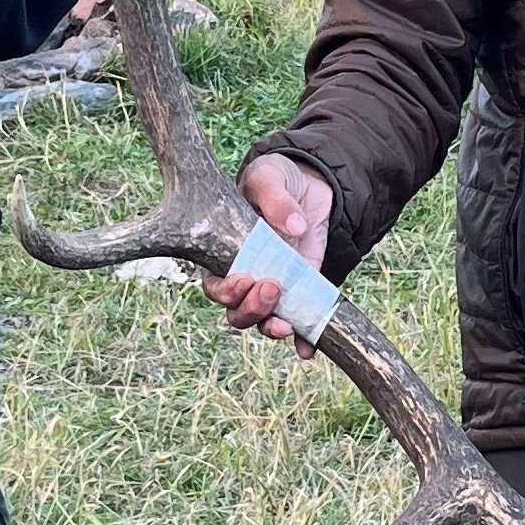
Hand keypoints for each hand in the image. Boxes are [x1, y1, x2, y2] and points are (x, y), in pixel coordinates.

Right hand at [207, 152, 333, 346]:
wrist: (310, 183)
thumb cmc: (275, 177)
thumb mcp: (270, 177)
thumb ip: (276, 199)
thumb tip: (294, 226)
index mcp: (223, 251)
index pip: (214, 284)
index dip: (226, 291)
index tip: (246, 279)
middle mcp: (245, 275)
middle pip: (236, 311)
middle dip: (251, 309)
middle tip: (272, 289)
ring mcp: (273, 286)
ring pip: (263, 322)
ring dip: (271, 327)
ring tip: (288, 322)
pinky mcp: (301, 290)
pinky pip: (299, 321)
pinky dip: (303, 339)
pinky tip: (307, 348)